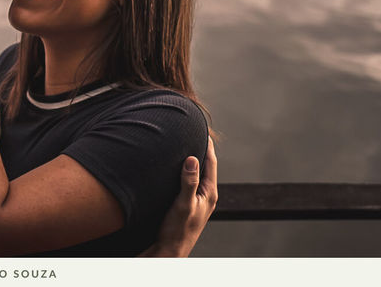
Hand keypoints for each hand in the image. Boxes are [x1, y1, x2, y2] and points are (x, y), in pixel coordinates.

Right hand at [142, 139, 217, 257]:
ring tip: (186, 143)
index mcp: (209, 193)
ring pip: (198, 173)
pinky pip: (190, 180)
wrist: (169, 251)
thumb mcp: (183, 204)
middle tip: (194, 130)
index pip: (211, 162)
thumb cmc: (177, 231)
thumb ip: (189, 181)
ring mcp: (198, 200)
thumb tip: (193, 158)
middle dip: (201, 148)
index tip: (202, 128)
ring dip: (193, 159)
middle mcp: (206, 195)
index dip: (207, 144)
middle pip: (206, 165)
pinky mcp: (188, 203)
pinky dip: (186, 170)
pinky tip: (177, 167)